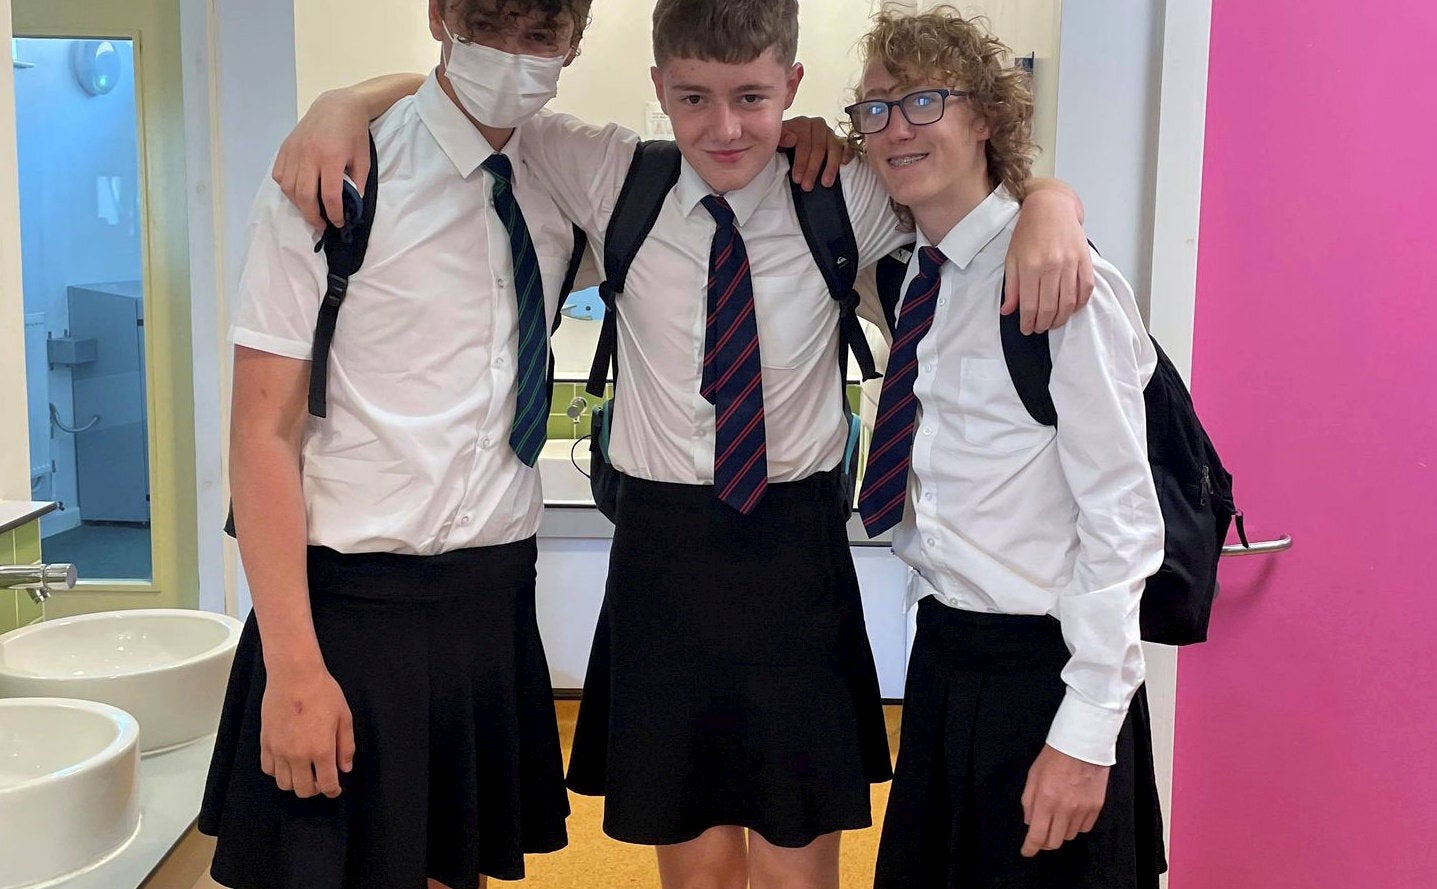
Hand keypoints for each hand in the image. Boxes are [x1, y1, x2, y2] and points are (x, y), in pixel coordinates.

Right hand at [259, 666, 355, 798]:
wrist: (294, 675)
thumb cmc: (322, 692)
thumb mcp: (344, 717)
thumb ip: (346, 746)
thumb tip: (345, 768)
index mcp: (321, 749)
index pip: (326, 784)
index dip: (333, 790)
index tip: (335, 789)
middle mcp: (298, 755)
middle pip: (303, 790)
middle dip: (315, 790)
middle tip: (320, 780)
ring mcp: (279, 750)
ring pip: (284, 784)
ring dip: (295, 783)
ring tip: (304, 772)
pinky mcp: (265, 743)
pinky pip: (268, 769)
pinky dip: (278, 772)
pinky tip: (287, 763)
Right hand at [272, 89, 373, 230]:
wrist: (337, 105)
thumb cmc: (354, 133)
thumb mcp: (364, 159)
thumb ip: (358, 183)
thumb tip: (352, 206)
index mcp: (331, 158)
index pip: (329, 195)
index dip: (334, 214)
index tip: (338, 223)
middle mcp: (309, 155)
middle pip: (305, 195)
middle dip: (313, 216)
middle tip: (321, 225)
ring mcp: (294, 151)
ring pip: (289, 188)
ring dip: (298, 205)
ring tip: (311, 210)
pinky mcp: (285, 147)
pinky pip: (279, 175)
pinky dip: (287, 188)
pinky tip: (298, 192)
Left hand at [779, 116, 846, 190]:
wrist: (787, 148)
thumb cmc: (782, 148)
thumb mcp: (775, 144)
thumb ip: (780, 139)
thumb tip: (793, 139)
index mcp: (800, 124)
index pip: (804, 142)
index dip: (801, 162)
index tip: (797, 179)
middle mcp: (816, 125)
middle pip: (818, 147)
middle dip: (812, 169)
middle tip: (807, 186)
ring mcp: (829, 132)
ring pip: (833, 148)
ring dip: (830, 167)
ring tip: (826, 183)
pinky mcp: (839, 140)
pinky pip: (846, 146)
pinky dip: (846, 155)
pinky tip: (844, 165)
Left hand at [1002, 188, 1094, 333]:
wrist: (1051, 207)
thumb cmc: (1028, 232)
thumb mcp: (1012, 258)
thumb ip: (1012, 287)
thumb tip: (1008, 311)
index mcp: (1030, 267)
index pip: (1030, 306)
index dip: (1028, 323)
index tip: (1026, 329)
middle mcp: (1052, 267)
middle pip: (1050, 308)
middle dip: (1043, 324)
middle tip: (1039, 328)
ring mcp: (1071, 264)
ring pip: (1068, 303)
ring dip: (1061, 319)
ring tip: (1053, 322)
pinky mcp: (1085, 260)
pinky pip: (1086, 289)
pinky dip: (1079, 304)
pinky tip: (1071, 308)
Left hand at [1020, 744, 1109, 856]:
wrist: (1082, 744)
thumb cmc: (1054, 757)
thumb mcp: (1033, 776)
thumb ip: (1029, 802)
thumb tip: (1030, 822)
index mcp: (1046, 801)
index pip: (1037, 836)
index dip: (1030, 848)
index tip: (1027, 851)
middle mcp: (1065, 809)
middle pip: (1054, 841)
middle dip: (1045, 841)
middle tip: (1041, 834)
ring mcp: (1083, 810)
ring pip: (1069, 836)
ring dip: (1060, 831)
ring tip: (1057, 817)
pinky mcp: (1096, 807)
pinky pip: (1084, 828)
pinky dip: (1075, 825)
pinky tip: (1072, 814)